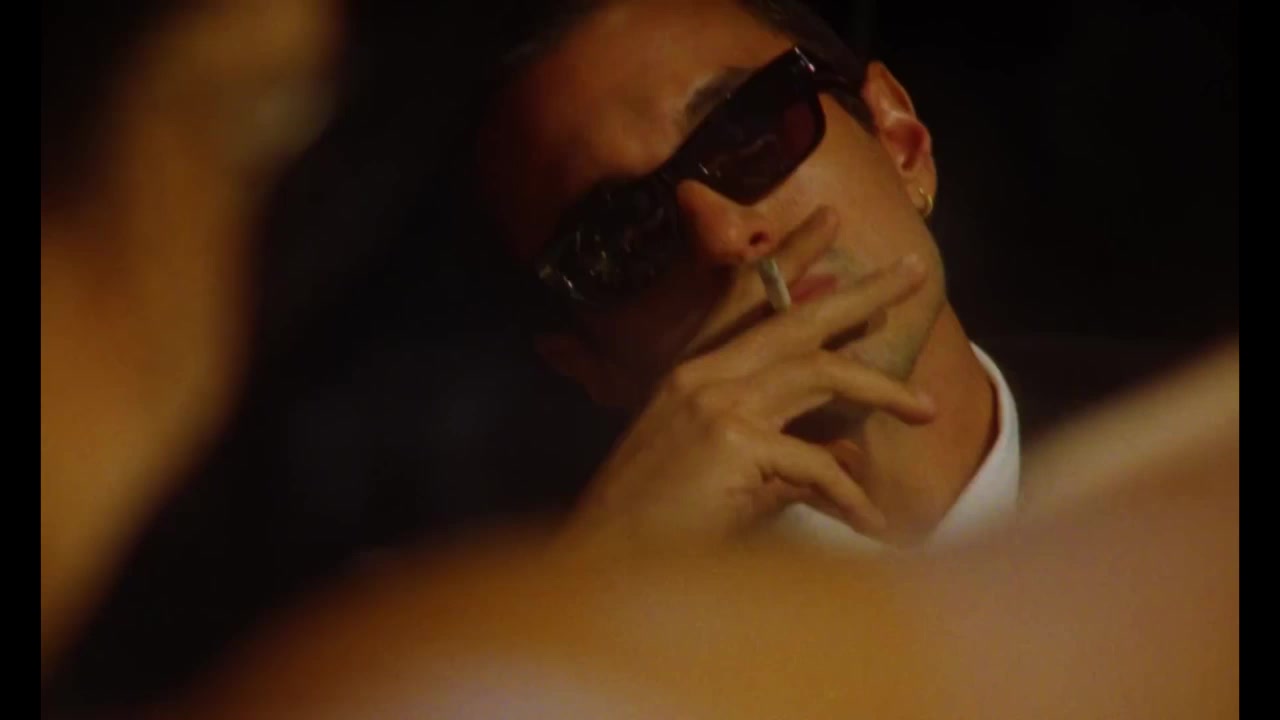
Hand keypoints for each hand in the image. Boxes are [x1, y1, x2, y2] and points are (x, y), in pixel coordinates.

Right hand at [561, 228, 935, 551]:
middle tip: (912, 269)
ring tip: (927, 407)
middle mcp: (700, 377)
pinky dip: (850, 494)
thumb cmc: (656, 521)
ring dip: (882, 387)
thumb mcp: (710, 465)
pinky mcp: (734, 445)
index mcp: (688, 374)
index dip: (787, 258)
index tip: (828, 222)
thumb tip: (842, 440)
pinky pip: (818, 462)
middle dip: (860, 293)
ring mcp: (716, 405)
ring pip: (820, 372)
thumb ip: (770, 441)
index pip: (743, 298)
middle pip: (795, 319)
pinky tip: (871, 522)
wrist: (608, 562)